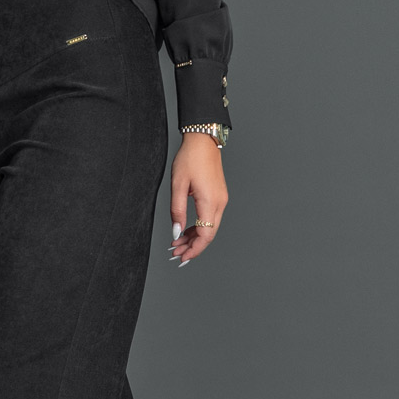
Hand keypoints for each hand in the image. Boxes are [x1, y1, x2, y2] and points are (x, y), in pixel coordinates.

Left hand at [169, 132, 226, 264]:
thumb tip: (177, 232)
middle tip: (176, 253)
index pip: (206, 236)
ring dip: (195, 237)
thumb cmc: (190, 158)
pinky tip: (187, 229)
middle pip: (209, 235)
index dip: (194, 250)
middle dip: (193, 247)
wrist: (203, 140)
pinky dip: (199, 227)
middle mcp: (220, 203)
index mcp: (210, 202)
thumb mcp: (177, 185)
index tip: (182, 257)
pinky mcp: (218, 196)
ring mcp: (221, 199)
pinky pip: (211, 218)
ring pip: (210, 227)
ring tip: (178, 243)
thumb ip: (177, 211)